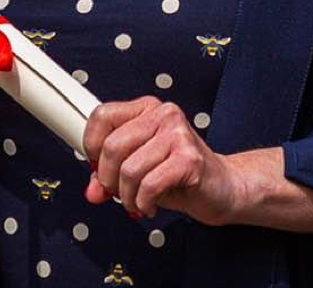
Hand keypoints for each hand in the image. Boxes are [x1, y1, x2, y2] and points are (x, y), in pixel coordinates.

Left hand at [82, 96, 240, 224]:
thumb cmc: (178, 175)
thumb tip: (92, 190)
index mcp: (147, 108)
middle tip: (119, 192)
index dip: (91, 146)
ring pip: (129, 169)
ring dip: (128, 196)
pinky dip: (143, 203)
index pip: (102, 116)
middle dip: (109, 179)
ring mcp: (178, 133)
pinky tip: (150, 205)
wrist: (220, 187)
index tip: (97, 166)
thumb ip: (111, 175)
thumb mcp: (138, 169)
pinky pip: (149, 185)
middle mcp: (163, 114)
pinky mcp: (189, 158)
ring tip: (139, 200)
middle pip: (112, 146)